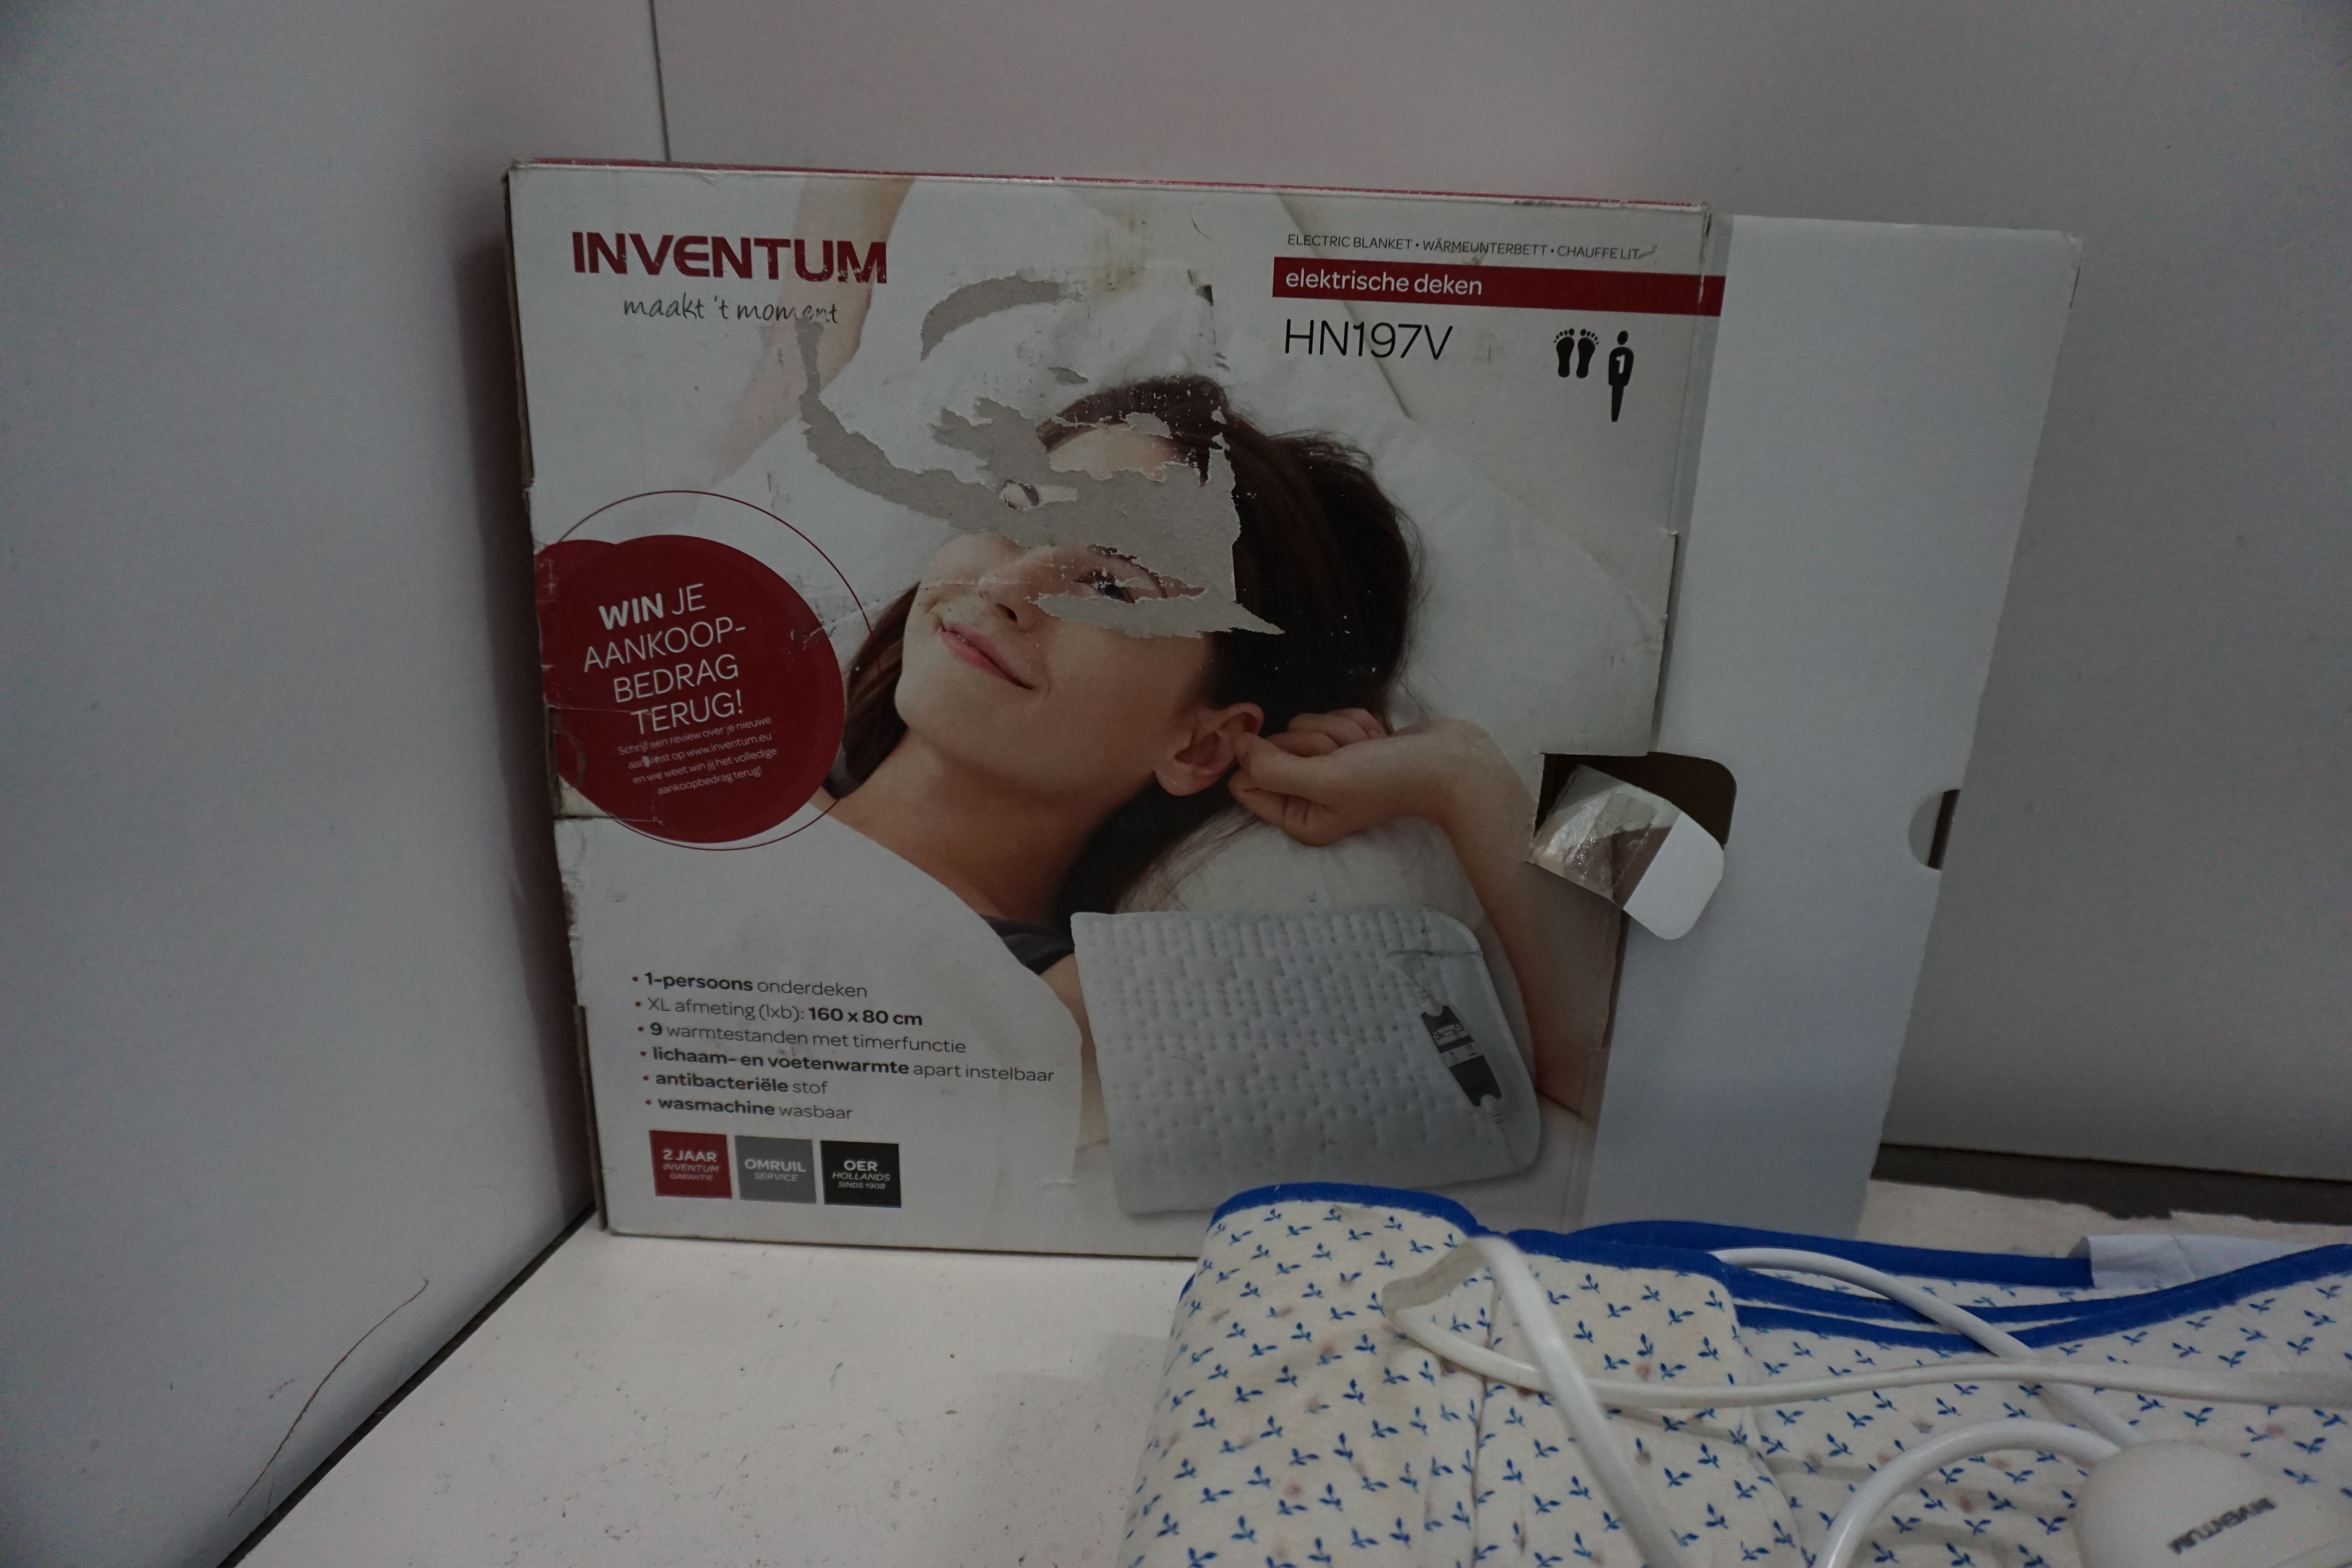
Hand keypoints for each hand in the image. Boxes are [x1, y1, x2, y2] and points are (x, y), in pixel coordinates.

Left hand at [1229, 711, 1516, 846]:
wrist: (1448, 762)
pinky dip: (1356, 723)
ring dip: (1338, 731)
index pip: (1244, 782)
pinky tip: (1378, 741)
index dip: (1265, 761)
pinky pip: (1330, 716)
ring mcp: (1328, 767)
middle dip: (1313, 743)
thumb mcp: (1324, 780)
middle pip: (1273, 748)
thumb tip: (1237, 745)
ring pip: (1303, 726)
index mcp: (1297, 817)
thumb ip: (1273, 768)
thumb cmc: (1388, 778)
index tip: (1301, 759)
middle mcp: (1308, 795)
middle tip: (1346, 758)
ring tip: (1367, 750)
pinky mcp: (1346, 742)